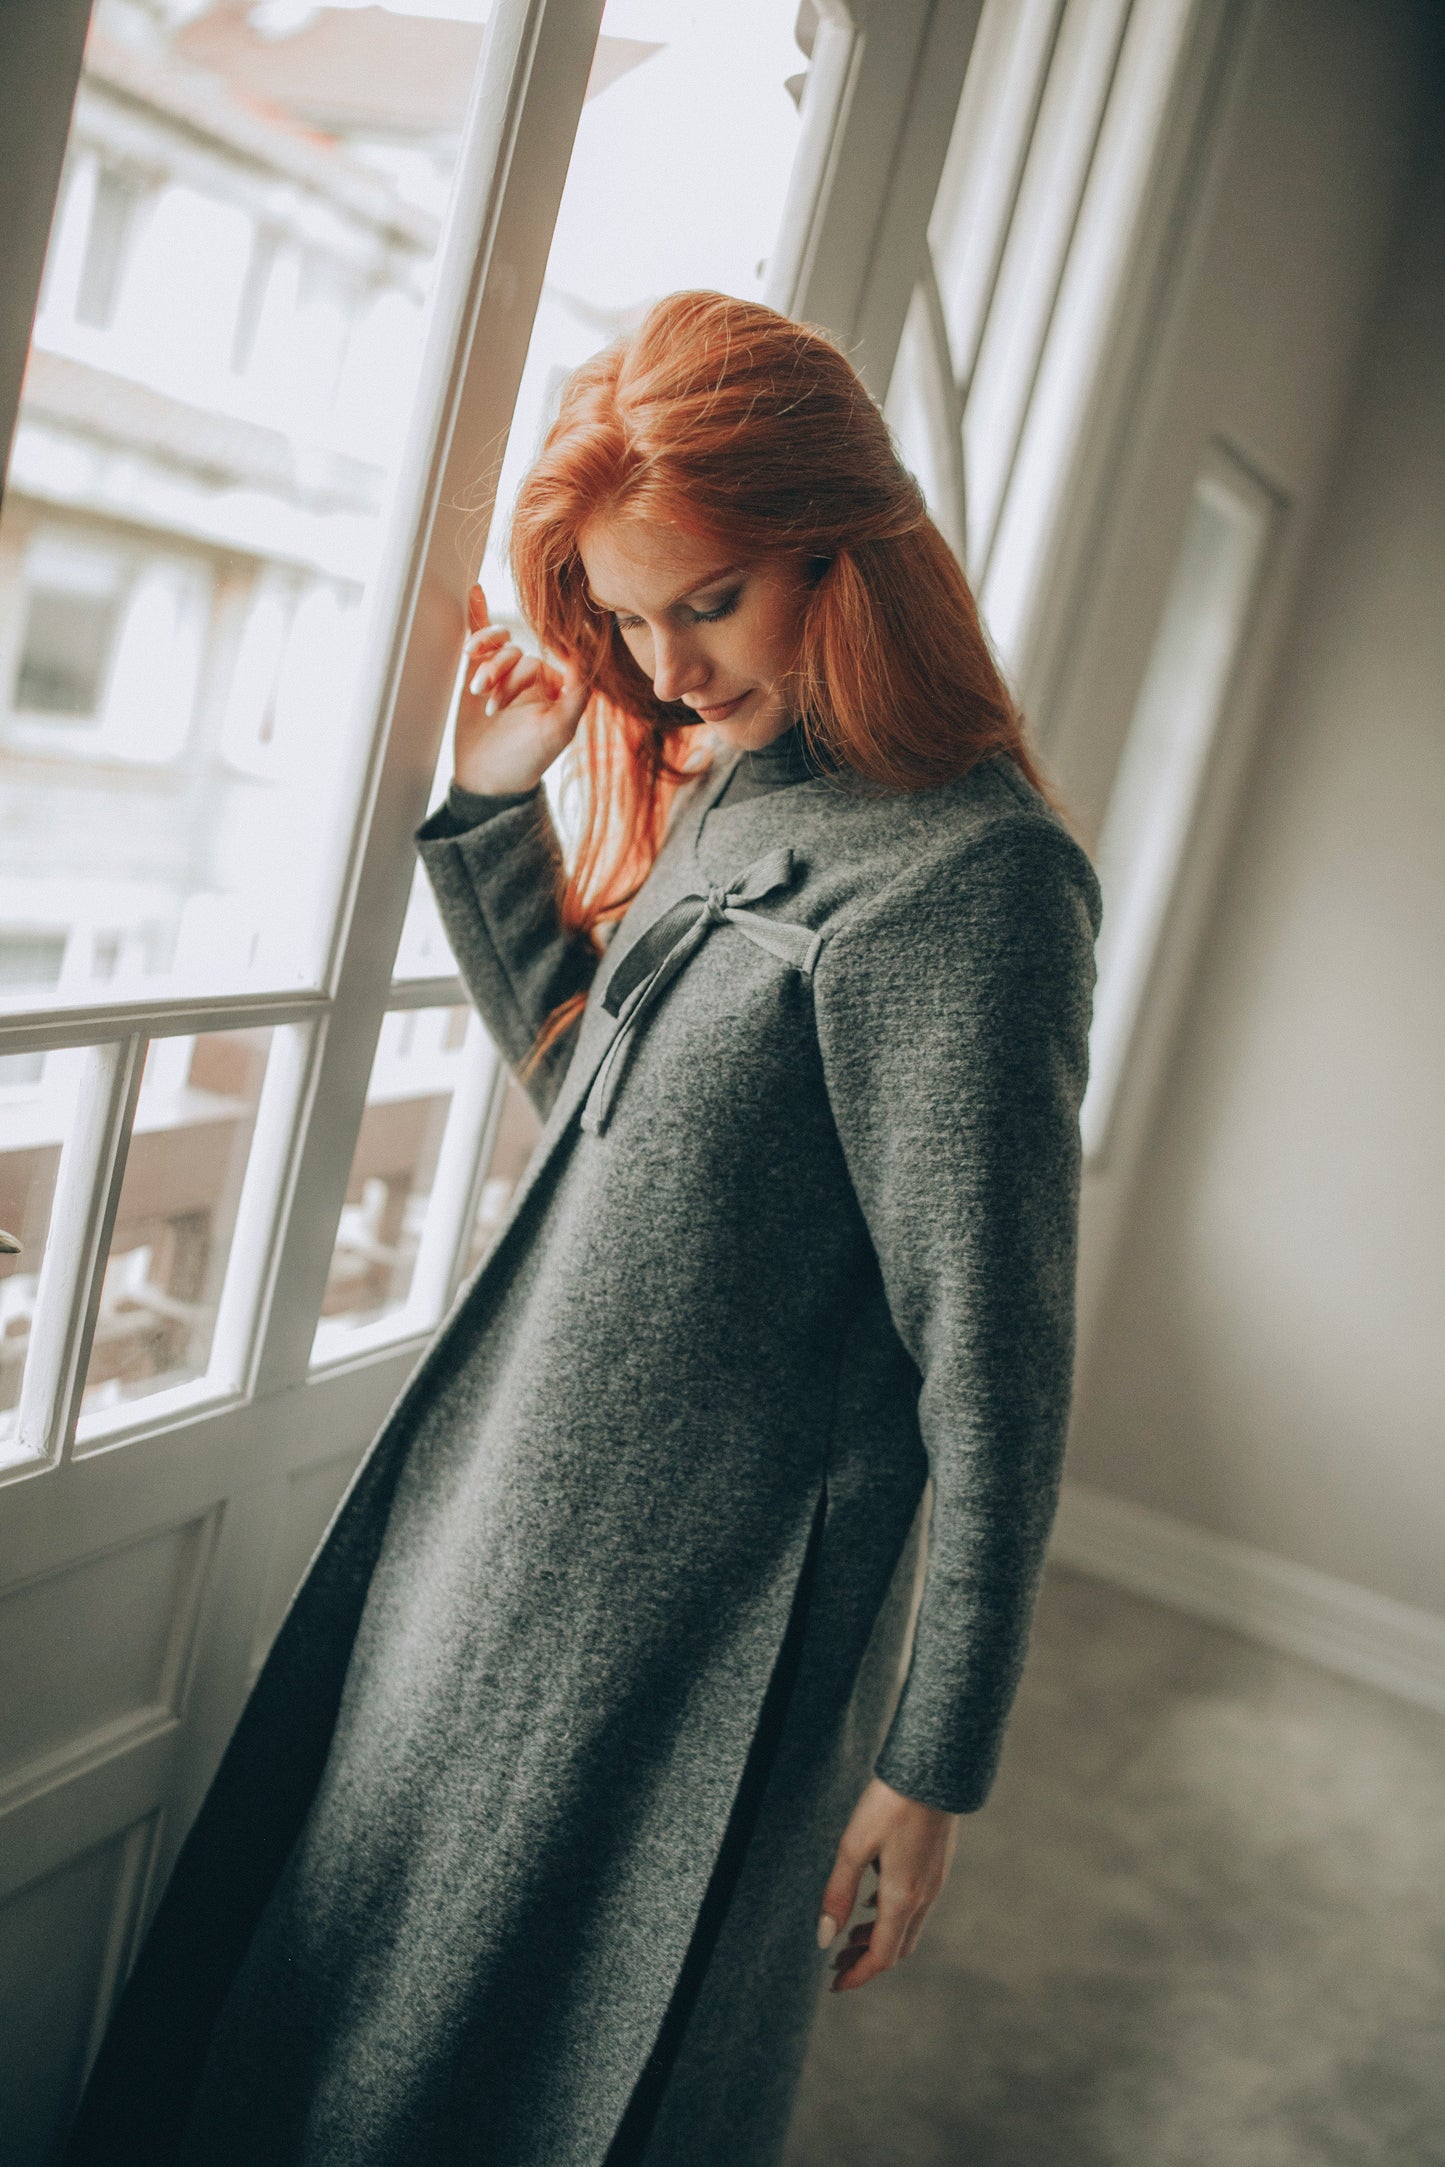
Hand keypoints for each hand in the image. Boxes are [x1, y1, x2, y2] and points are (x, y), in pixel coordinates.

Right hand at [454, 582, 589, 796]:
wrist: (487, 778)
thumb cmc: (527, 760)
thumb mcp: (559, 731)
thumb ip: (577, 695)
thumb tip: (585, 655)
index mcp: (558, 686)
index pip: (550, 657)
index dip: (532, 668)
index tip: (523, 677)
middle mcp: (534, 675)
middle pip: (519, 654)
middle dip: (503, 676)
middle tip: (492, 705)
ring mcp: (506, 672)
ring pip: (499, 647)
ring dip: (487, 663)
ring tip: (477, 689)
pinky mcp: (480, 671)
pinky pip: (482, 639)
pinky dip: (478, 617)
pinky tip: (475, 593)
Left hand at [816, 1776, 957, 1992]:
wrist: (934, 1769)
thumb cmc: (890, 1803)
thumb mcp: (854, 1846)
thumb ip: (838, 1893)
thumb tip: (824, 1939)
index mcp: (903, 1898)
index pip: (882, 1957)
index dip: (857, 1976)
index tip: (835, 1986)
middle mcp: (923, 1896)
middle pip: (897, 1948)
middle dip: (866, 1960)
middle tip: (837, 1962)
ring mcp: (934, 1881)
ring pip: (907, 1927)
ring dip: (879, 1938)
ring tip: (848, 1934)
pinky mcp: (936, 1865)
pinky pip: (914, 1906)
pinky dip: (890, 1915)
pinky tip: (872, 1900)